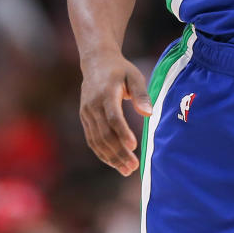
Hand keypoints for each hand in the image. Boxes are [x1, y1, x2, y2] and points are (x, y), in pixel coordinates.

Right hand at [79, 51, 152, 175]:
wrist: (96, 62)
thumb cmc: (121, 70)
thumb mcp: (134, 76)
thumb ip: (141, 95)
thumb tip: (148, 114)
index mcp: (106, 93)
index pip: (113, 117)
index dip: (122, 133)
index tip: (134, 146)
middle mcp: (93, 105)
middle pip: (104, 134)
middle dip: (119, 152)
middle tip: (134, 167)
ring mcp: (86, 113)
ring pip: (97, 140)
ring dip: (111, 157)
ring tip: (127, 170)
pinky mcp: (85, 119)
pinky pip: (92, 140)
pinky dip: (102, 153)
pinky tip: (115, 163)